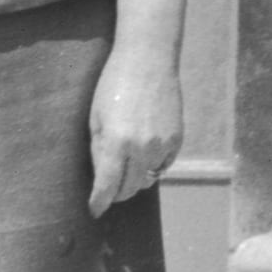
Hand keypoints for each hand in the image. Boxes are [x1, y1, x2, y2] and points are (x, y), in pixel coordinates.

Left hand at [86, 45, 183, 215]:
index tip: (95, 210)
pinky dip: (152, 166)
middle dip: (116, 194)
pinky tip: (144, 153)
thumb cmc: (113, 85)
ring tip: (126, 168)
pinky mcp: (177, 139)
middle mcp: (142, 147)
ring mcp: (163, 144)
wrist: (148, 60)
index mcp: (117, 142)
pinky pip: (163, 165)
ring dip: (134, 179)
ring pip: (147, 179)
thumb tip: (103, 179)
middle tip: (108, 191)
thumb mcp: (96, 118)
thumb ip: (99, 151)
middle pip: (129, 188)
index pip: (107, 186)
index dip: (99, 202)